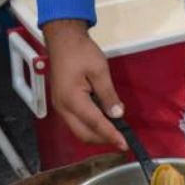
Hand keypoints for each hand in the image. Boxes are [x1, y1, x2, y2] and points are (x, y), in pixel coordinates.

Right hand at [43, 19, 126, 148]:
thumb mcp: (99, 70)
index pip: (95, 123)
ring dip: (96, 133)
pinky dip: (90, 125)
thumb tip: (117, 114)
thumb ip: (108, 94)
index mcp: (72, 100)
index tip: (124, 144)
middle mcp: (63, 108)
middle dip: (102, 139)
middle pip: (83, 133)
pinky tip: (103, 120)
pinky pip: (76, 121)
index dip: (111, 135)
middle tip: (121, 139)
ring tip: (114, 131)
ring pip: (78, 129)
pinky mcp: (62, 103)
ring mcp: (60, 106)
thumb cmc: (81, 52)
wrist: (62, 40)